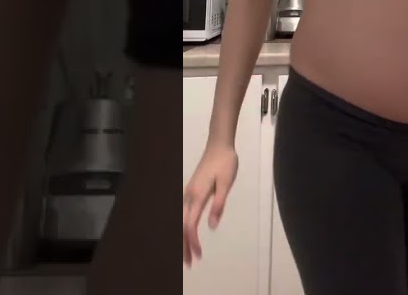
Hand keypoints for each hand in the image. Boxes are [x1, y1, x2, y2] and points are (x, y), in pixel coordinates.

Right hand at [182, 144, 237, 267]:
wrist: (219, 145)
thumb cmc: (225, 162)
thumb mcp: (226, 183)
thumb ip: (218, 204)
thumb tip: (211, 226)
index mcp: (197, 195)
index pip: (190, 225)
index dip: (192, 242)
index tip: (198, 255)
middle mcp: (189, 196)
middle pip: (181, 226)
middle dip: (183, 245)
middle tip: (190, 263)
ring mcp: (188, 193)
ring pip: (181, 220)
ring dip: (183, 238)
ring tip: (189, 253)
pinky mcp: (192, 191)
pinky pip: (184, 214)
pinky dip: (185, 228)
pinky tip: (189, 234)